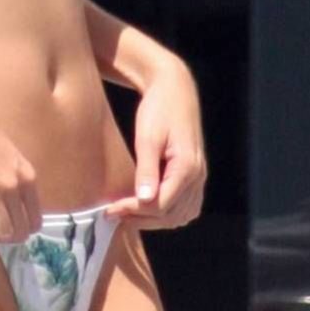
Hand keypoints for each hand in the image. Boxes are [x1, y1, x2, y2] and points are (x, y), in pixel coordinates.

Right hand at [0, 71, 41, 255]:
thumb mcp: (9, 152)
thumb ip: (14, 174)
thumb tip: (12, 195)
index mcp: (26, 175)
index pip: (35, 216)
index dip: (27, 227)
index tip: (17, 229)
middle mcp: (14, 187)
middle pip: (20, 228)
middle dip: (12, 237)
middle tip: (2, 238)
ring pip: (3, 233)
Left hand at [108, 52, 205, 228]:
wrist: (175, 90)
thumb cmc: (159, 109)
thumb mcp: (148, 138)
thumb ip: (147, 170)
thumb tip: (145, 199)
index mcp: (187, 167)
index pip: (160, 204)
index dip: (134, 211)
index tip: (110, 210)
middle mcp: (198, 176)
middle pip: (170, 215)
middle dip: (141, 219)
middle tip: (113, 214)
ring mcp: (199, 178)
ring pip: (180, 216)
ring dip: (154, 220)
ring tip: (127, 213)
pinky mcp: (196, 177)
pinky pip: (186, 207)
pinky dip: (167, 214)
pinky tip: (147, 209)